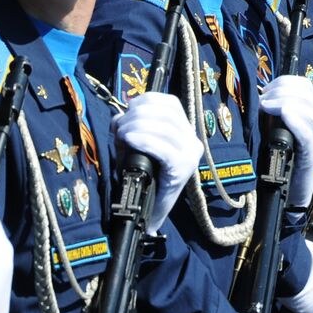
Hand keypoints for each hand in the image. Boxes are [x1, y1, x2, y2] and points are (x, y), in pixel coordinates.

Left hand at [112, 92, 202, 234]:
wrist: (149, 211)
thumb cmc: (143, 176)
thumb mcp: (138, 146)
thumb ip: (132, 128)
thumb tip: (120, 116)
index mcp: (186, 131)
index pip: (171, 103)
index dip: (147, 100)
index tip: (128, 108)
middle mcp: (193, 140)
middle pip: (165, 114)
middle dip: (138, 115)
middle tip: (120, 126)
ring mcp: (190, 154)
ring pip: (164, 128)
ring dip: (137, 126)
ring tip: (121, 135)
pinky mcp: (182, 168)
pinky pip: (163, 148)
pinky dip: (144, 140)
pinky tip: (130, 139)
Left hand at [257, 75, 312, 206]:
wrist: (294, 182)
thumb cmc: (284, 152)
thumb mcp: (277, 125)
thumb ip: (273, 110)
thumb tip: (260, 95)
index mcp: (311, 109)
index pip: (303, 84)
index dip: (283, 82)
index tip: (265, 89)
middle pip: (304, 93)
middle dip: (280, 91)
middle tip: (263, 100)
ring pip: (307, 109)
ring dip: (283, 102)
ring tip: (267, 106)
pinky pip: (306, 131)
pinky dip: (294, 119)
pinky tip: (283, 114)